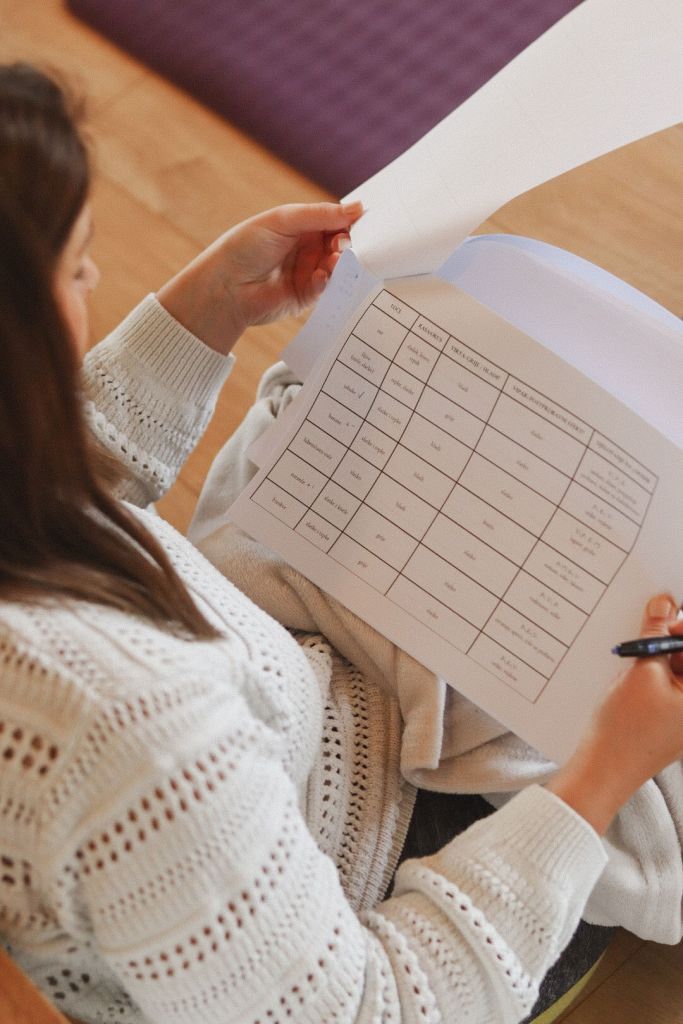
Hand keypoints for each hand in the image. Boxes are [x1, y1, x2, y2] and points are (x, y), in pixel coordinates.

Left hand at [157, 201, 362, 354]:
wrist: (225, 287)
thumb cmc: (246, 246)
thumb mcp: (283, 220)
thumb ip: (320, 214)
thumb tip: (357, 207)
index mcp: (302, 226)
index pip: (334, 221)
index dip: (348, 220)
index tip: (363, 219)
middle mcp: (307, 248)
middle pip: (340, 244)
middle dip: (346, 243)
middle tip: (342, 244)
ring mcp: (307, 272)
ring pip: (337, 267)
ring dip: (339, 263)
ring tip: (334, 260)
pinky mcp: (305, 296)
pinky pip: (326, 288)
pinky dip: (327, 281)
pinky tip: (320, 277)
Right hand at [547, 594, 682, 834]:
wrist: (603, 771)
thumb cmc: (627, 731)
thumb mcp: (642, 674)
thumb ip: (656, 636)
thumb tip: (664, 605)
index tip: (665, 614)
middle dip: (669, 637)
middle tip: (645, 625)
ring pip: (675, 667)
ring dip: (656, 653)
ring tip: (631, 653)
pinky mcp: (668, 715)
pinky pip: (664, 682)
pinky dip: (650, 670)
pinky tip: (629, 668)